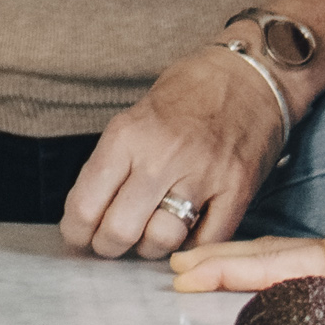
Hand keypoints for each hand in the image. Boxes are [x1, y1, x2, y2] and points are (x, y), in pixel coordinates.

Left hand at [58, 51, 288, 264]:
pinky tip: (185, 230)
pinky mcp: (237, 191)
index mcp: (127, 136)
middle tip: (111, 243)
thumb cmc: (187, 95)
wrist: (249, 76)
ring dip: (150, 248)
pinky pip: (205, 242)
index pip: (85, 205)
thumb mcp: (133, 118)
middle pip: (119, 231)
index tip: (79, 237)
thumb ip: (112, 165)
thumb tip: (86, 216)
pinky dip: (191, 245)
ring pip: (161, 242)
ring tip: (150, 233)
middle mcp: (162, 157)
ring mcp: (203, 176)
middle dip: (108, 247)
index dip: (76, 233)